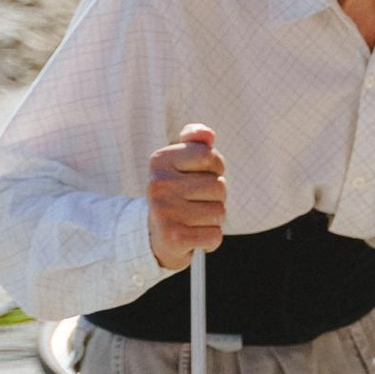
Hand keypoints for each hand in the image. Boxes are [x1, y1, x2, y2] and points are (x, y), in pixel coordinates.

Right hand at [147, 124, 225, 271]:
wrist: (155, 235)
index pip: (210, 156)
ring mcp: (164, 211)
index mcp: (160, 160)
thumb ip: (197, 143)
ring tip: (193, 219)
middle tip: (195, 203)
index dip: (216, 168)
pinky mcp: (173, 237)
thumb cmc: (178, 193)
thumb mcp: (183, 164)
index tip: (199, 177)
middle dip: (216, 197)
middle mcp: (158, 184)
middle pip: (219, 186)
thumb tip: (207, 134)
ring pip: (219, 212)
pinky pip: (215, 235)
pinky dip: (210, 239)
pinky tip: (194, 236)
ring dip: (213, 218)